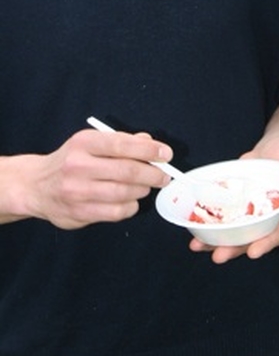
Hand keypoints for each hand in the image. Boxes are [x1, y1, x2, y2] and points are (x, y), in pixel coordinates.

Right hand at [20, 129, 172, 228]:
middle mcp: (78, 166)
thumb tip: (150, 142)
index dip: (149, 149)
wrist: (35, 186)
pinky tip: (130, 201)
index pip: (122, 144)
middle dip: (153, 173)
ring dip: (142, 190)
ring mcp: (77, 191)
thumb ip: (121, 142)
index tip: (166, 154)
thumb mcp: (90, 143)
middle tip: (164, 176)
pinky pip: (116, 212)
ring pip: (124, 193)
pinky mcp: (78, 213)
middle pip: (127, 171)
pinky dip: (130, 207)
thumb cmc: (70, 161)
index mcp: (84, 143)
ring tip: (145, 186)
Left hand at [189, 133, 278, 263]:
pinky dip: (206, 224)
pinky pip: (219, 216)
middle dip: (233, 249)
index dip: (265, 244)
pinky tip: (192, 229)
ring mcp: (247, 210)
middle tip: (218, 256)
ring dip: (214, 242)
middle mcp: (263, 215)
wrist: (276, 147)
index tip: (254, 253)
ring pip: (230, 231)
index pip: (275, 232)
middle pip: (248, 238)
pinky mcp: (233, 201)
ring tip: (196, 247)